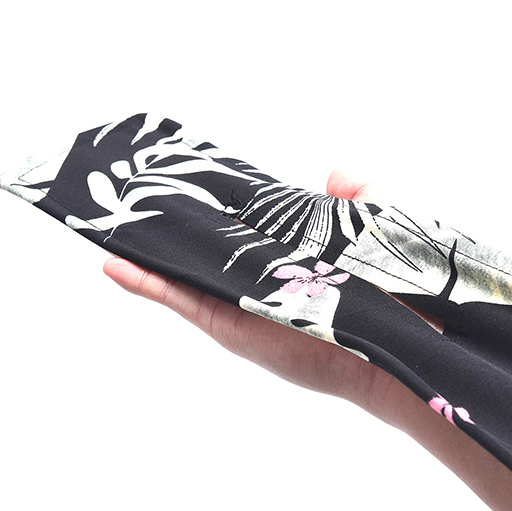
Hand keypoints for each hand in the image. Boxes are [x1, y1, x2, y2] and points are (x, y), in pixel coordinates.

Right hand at [103, 169, 404, 420]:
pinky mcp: (233, 326)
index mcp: (291, 254)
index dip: (216, 202)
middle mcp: (262, 277)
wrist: (403, 338)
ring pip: (184, 273)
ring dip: (147, 250)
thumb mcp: (378, 221)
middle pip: (205, 248)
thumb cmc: (397, 283)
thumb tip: (331, 173)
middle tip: (131, 197)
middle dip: (170, 225)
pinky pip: (183, 301)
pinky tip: (116, 264)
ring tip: (108, 224)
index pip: (243, 224)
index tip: (185, 177)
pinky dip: (148, 283)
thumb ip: (356, 192)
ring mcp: (244, 301)